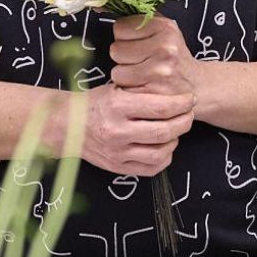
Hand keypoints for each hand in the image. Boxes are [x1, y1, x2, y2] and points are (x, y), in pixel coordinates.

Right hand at [78, 81, 193, 176]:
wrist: (66, 126)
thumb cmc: (95, 103)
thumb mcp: (116, 87)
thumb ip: (142, 89)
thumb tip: (176, 89)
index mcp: (117, 106)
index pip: (161, 107)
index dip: (182, 103)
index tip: (190, 99)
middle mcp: (117, 131)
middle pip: (164, 131)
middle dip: (184, 122)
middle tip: (189, 114)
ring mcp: (117, 152)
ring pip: (160, 153)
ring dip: (175, 141)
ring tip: (175, 131)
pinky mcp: (117, 167)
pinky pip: (150, 169)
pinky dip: (164, 158)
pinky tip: (164, 147)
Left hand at [109, 14, 200, 100]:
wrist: (196, 85)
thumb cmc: (173, 55)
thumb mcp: (164, 30)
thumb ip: (138, 18)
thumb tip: (98, 6)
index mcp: (165, 27)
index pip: (120, 27)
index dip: (125, 37)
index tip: (138, 42)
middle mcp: (165, 48)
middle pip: (116, 49)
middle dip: (124, 56)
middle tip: (140, 60)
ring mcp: (160, 72)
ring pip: (117, 71)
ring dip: (125, 74)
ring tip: (142, 73)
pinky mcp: (154, 93)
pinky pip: (123, 88)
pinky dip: (129, 88)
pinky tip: (143, 85)